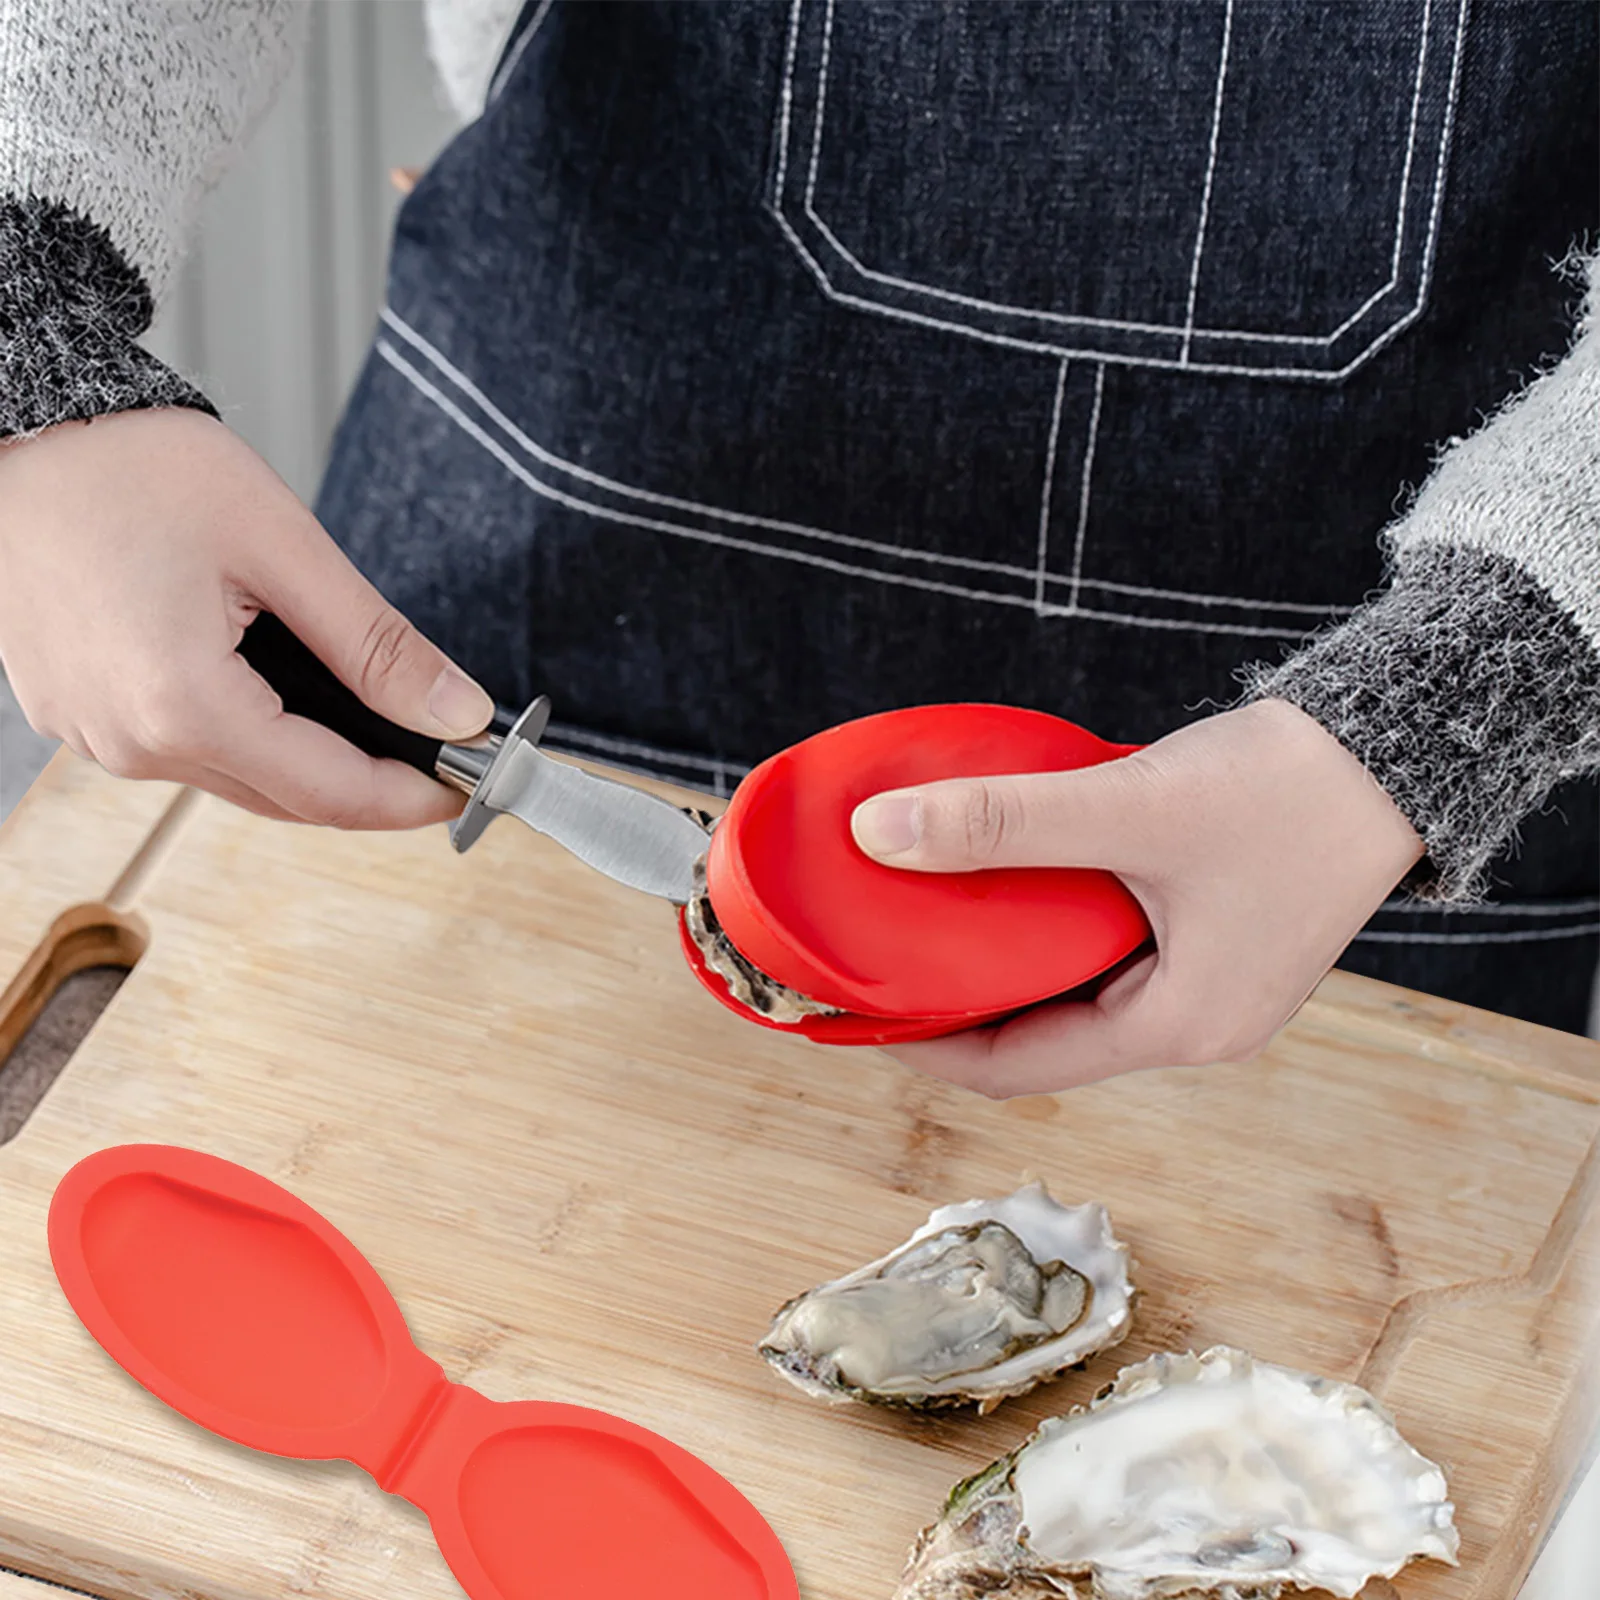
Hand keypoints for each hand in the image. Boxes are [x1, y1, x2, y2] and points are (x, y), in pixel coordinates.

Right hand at [0, 408, 491, 826]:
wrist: (18, 427)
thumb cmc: (129, 466)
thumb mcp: (282, 545)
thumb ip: (376, 645)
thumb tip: (455, 711)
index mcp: (183, 705)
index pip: (333, 794)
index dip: (413, 798)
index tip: (471, 785)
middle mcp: (130, 741)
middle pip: (288, 800)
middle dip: (371, 782)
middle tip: (438, 747)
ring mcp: (95, 734)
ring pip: (239, 780)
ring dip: (308, 758)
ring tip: (366, 707)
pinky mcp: (78, 714)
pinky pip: (185, 750)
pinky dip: (247, 734)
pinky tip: (280, 688)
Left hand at [850, 700, 1423, 1096]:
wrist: (1397, 747)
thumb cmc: (1283, 786)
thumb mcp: (1129, 807)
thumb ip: (1002, 822)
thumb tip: (879, 833)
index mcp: (1180, 1027)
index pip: (1017, 1069)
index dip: (925, 1045)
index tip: (852, 1011)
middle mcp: (1196, 1026)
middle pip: (1042, 1042)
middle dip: (958, 1005)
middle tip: (877, 961)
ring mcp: (1210, 989)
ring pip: (1075, 999)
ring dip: (1005, 966)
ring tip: (925, 922)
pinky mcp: (1216, 945)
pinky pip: (1109, 961)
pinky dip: (1052, 936)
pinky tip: (1006, 890)